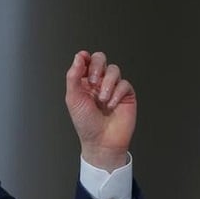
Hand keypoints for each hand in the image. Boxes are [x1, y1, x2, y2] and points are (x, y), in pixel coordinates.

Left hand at [65, 50, 136, 171]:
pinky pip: (124, 84)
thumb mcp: (73, 98)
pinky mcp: (126, 95)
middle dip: (97, 67)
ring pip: (114, 70)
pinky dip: (117, 94)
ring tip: (102, 100)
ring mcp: (113, 88)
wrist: (102, 141)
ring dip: (107, 84)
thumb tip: (79, 57)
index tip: (84, 60)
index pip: (86, 61)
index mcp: (84, 82)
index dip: (85, 57)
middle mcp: (99, 83)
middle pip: (101, 59)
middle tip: (94, 82)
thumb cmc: (86, 124)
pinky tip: (111, 105)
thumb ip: (74, 76)